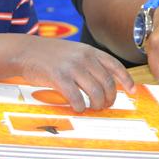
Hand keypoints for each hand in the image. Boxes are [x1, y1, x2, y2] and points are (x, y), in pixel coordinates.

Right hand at [14, 37, 134, 112]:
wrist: (26, 51)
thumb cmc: (51, 55)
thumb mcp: (75, 52)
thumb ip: (90, 63)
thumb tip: (106, 83)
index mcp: (90, 51)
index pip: (115, 66)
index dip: (126, 80)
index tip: (132, 92)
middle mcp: (84, 57)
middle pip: (107, 83)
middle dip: (109, 98)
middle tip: (105, 105)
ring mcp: (72, 66)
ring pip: (94, 92)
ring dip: (96, 104)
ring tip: (92, 108)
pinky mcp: (58, 76)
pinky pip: (76, 97)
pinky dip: (79, 106)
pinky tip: (77, 108)